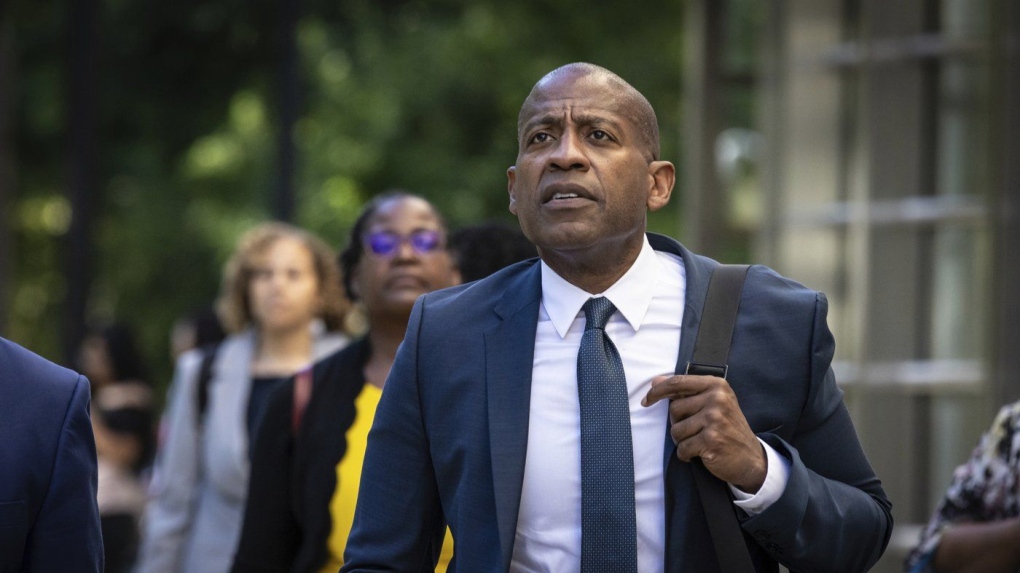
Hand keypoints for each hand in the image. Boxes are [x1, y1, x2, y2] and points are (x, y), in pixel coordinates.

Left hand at [642, 374, 766, 492]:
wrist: (751, 458)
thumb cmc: (727, 428)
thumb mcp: (713, 403)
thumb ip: (686, 391)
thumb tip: (655, 381)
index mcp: (716, 385)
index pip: (677, 382)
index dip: (657, 391)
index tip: (646, 400)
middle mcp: (717, 399)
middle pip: (674, 409)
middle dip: (678, 423)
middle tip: (696, 430)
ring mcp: (715, 419)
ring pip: (676, 430)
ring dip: (682, 440)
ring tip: (699, 441)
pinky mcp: (711, 440)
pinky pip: (682, 448)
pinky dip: (686, 454)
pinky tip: (700, 453)